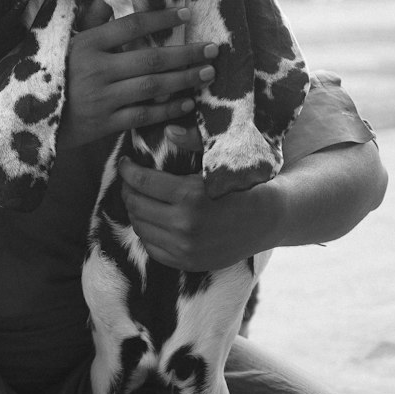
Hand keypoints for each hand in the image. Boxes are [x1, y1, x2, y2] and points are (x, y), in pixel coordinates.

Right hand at [59, 0, 217, 150]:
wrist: (31, 119)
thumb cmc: (56, 75)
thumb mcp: (68, 43)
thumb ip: (94, 20)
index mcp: (86, 45)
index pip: (130, 26)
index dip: (161, 19)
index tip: (187, 13)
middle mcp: (95, 70)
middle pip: (150, 59)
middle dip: (186, 54)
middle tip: (213, 49)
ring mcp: (101, 99)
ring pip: (152, 88)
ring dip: (184, 80)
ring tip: (207, 73)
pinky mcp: (104, 124)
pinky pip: (143, 115)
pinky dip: (168, 110)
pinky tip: (187, 103)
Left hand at [117, 153, 282, 270]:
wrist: (269, 219)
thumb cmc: (245, 183)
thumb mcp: (222, 159)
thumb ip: (194, 143)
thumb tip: (167, 131)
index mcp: (190, 196)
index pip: (141, 182)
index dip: (127, 170)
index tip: (125, 163)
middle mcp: (184, 225)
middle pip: (136, 205)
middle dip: (127, 189)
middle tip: (129, 180)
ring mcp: (185, 248)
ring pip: (141, 227)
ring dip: (135, 210)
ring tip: (138, 198)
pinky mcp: (187, 262)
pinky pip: (152, 247)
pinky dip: (147, 232)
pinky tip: (152, 219)